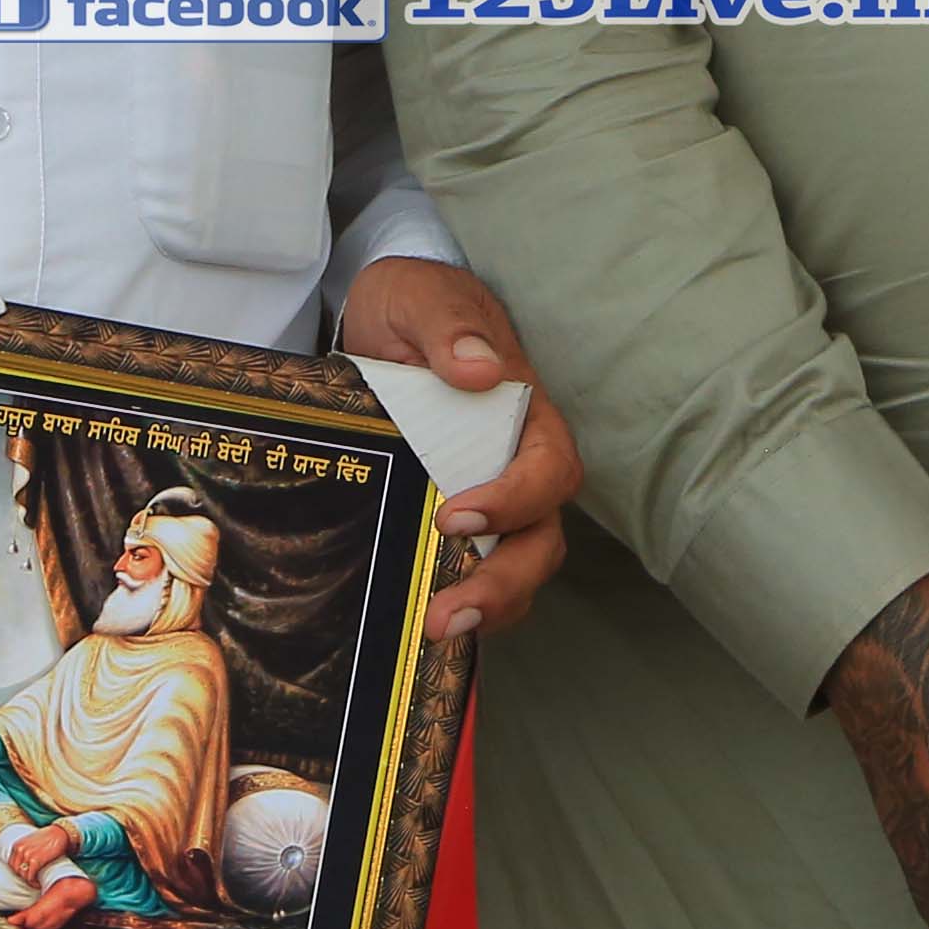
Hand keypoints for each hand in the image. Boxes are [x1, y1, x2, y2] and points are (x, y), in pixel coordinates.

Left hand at [334, 257, 584, 646]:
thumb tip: (480, 367)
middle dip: (504, 582)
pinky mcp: (456, 521)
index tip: (453, 518)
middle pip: (541, 537)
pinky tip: (422, 627)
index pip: (548, 468)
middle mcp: (517, 465)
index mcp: (523, 413)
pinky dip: (464, 604)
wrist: (379, 324)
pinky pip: (477, 573)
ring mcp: (491, 498)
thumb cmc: (409, 306)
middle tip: (448, 613)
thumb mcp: (418, 298)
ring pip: (517, 565)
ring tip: (436, 631)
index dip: (514, 500)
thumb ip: (448, 325)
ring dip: (488, 606)